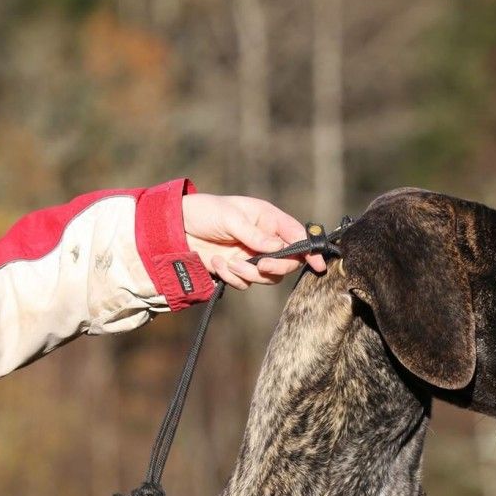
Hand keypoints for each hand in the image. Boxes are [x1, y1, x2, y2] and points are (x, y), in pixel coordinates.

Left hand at [181, 193, 328, 289]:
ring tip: (228, 262)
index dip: (310, 251)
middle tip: (260, 265)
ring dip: (248, 274)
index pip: (297, 237)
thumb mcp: (231, 218)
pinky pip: (246, 283)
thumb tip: (278, 248)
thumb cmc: (205, 212)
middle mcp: (265, 240)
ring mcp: (253, 256)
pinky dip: (233, 277)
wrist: (177, 228)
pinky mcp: (239, 270)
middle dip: (275, 267)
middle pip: (287, 263)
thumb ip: (255, 235)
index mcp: (268, 220)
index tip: (318, 265)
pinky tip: (217, 263)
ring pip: (268, 278)